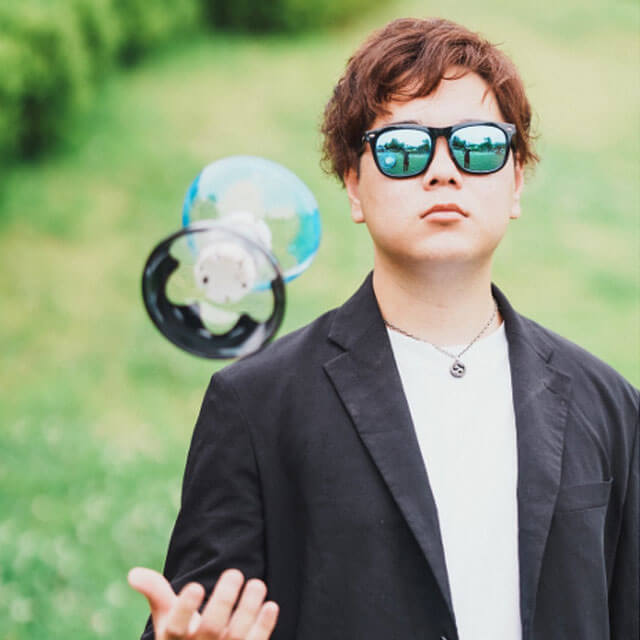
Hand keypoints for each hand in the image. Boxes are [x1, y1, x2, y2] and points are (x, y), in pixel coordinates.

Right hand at [128, 566, 278, 638]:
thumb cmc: (182, 638)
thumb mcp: (166, 620)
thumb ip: (156, 593)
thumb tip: (133, 573)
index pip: (176, 627)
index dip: (185, 608)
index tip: (195, 585)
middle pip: (211, 629)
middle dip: (224, 600)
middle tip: (235, 572)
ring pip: (237, 636)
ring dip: (248, 609)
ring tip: (257, 583)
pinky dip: (263, 627)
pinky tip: (270, 605)